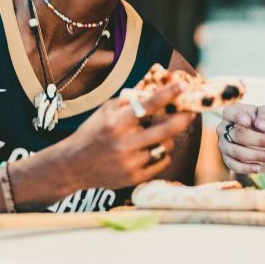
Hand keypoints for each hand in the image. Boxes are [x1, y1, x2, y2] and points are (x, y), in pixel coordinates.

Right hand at [67, 81, 195, 188]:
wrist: (74, 165)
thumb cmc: (93, 132)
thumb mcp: (106, 111)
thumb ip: (131, 100)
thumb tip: (157, 88)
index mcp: (117, 123)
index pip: (148, 105)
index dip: (168, 94)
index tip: (183, 86)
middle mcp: (124, 143)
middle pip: (166, 129)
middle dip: (182, 118)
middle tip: (190, 112)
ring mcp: (131, 162)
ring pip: (166, 146)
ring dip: (167, 138)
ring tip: (156, 135)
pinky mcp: (135, 178)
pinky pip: (162, 162)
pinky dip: (161, 154)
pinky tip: (151, 150)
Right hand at [218, 102, 264, 174]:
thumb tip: (261, 126)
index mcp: (231, 112)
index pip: (230, 113)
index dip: (238, 117)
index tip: (248, 121)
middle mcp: (223, 128)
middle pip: (237, 135)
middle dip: (259, 140)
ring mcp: (224, 145)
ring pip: (236, 152)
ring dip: (256, 155)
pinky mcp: (227, 159)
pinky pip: (234, 166)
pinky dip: (246, 168)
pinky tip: (259, 168)